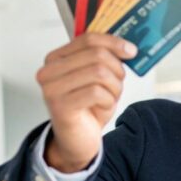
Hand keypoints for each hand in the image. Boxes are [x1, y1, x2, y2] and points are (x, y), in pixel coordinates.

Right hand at [35, 33, 137, 171]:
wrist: (78, 141)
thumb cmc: (88, 108)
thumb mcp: (98, 77)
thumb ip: (105, 58)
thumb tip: (127, 46)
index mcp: (56, 58)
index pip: (88, 39)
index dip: (114, 43)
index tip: (131, 51)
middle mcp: (49, 71)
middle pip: (96, 54)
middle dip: (116, 70)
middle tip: (118, 84)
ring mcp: (52, 88)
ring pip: (99, 72)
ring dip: (114, 87)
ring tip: (110, 97)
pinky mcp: (60, 105)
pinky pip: (97, 92)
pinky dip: (108, 100)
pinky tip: (102, 107)